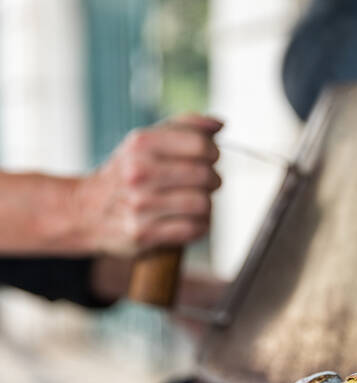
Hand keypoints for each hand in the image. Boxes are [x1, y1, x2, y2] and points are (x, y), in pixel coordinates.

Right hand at [72, 114, 222, 254]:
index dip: (213, 153)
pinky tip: (190, 220)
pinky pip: (193, 228)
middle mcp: (138, 172)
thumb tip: (220, 124)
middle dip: (213, 180)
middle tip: (207, 183)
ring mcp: (139, 205)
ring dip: (207, 204)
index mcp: (141, 143)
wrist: (86, 211)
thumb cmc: (128, 172)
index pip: (200, 145)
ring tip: (197, 202)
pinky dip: (200, 225)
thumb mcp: (146, 141)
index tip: (210, 159)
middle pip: (205, 176)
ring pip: (203, 204)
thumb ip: (185, 127)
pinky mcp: (143, 233)